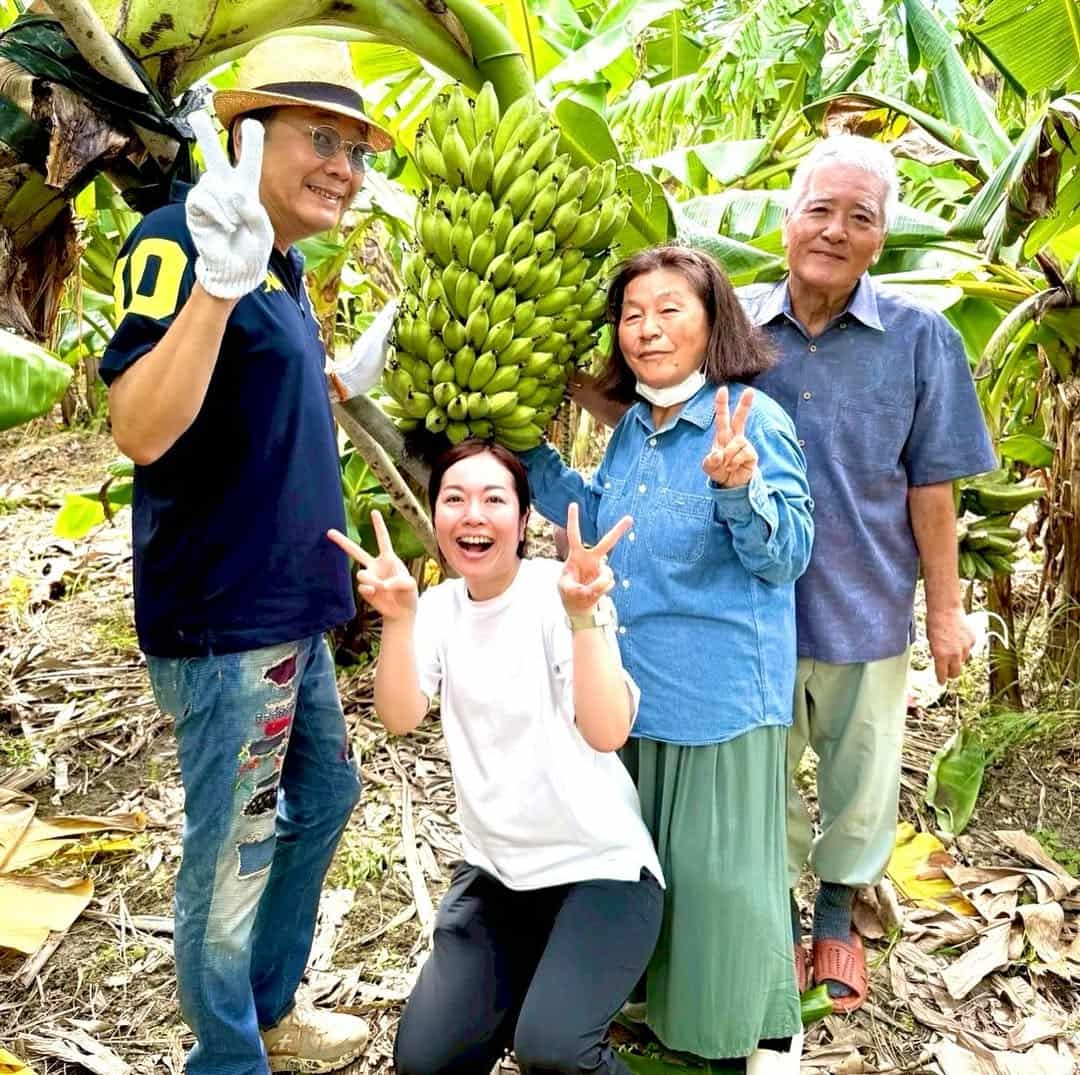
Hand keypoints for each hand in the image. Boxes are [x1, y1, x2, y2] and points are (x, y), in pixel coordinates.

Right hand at [185, 110, 273, 299]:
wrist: (234, 272)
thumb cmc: (251, 252)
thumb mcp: (264, 235)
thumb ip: (256, 215)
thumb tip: (238, 197)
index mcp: (246, 191)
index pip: (249, 163)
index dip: (251, 143)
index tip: (252, 123)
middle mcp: (225, 189)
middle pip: (214, 157)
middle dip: (205, 135)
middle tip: (196, 114)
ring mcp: (209, 198)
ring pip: (213, 181)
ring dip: (228, 204)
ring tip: (234, 224)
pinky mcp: (196, 209)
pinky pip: (204, 198)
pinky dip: (217, 212)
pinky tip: (225, 226)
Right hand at [327, 511, 417, 620]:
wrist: (402, 612)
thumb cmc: (408, 594)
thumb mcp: (410, 584)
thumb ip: (398, 581)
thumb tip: (381, 585)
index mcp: (389, 558)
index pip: (383, 539)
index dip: (378, 526)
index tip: (374, 511)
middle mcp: (375, 565)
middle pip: (356, 551)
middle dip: (342, 542)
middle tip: (329, 532)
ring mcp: (369, 577)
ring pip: (361, 574)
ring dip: (372, 581)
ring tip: (382, 587)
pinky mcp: (365, 590)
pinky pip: (363, 587)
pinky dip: (371, 591)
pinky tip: (378, 594)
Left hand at [558, 502, 632, 616]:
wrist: (578, 605)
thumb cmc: (568, 592)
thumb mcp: (566, 590)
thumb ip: (580, 588)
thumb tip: (599, 585)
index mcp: (576, 555)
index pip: (574, 535)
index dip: (573, 520)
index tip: (574, 504)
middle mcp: (591, 559)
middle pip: (606, 543)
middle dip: (618, 531)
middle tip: (630, 518)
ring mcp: (601, 568)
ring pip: (606, 574)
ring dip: (598, 585)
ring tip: (587, 593)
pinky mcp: (607, 578)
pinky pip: (608, 584)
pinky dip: (601, 591)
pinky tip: (593, 593)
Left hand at [702, 386, 756, 487]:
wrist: (731, 484)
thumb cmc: (720, 471)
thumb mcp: (709, 467)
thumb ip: (710, 461)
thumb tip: (719, 454)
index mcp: (723, 436)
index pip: (722, 418)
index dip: (721, 404)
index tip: (722, 390)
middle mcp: (735, 438)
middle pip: (739, 419)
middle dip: (745, 405)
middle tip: (750, 390)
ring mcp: (745, 445)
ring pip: (737, 441)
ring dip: (729, 455)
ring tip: (727, 465)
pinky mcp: (752, 454)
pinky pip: (743, 453)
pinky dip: (735, 462)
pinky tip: (735, 466)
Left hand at [926, 605, 975, 683]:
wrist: (946, 609)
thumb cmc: (934, 624)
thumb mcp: (931, 642)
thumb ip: (937, 654)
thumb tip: (940, 663)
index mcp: (942, 656)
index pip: (943, 674)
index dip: (941, 679)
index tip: (941, 681)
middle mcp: (955, 654)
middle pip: (956, 672)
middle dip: (951, 673)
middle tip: (948, 670)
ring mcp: (966, 648)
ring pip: (963, 660)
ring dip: (958, 657)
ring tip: (951, 646)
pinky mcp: (973, 640)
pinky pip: (969, 649)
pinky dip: (964, 647)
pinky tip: (958, 638)